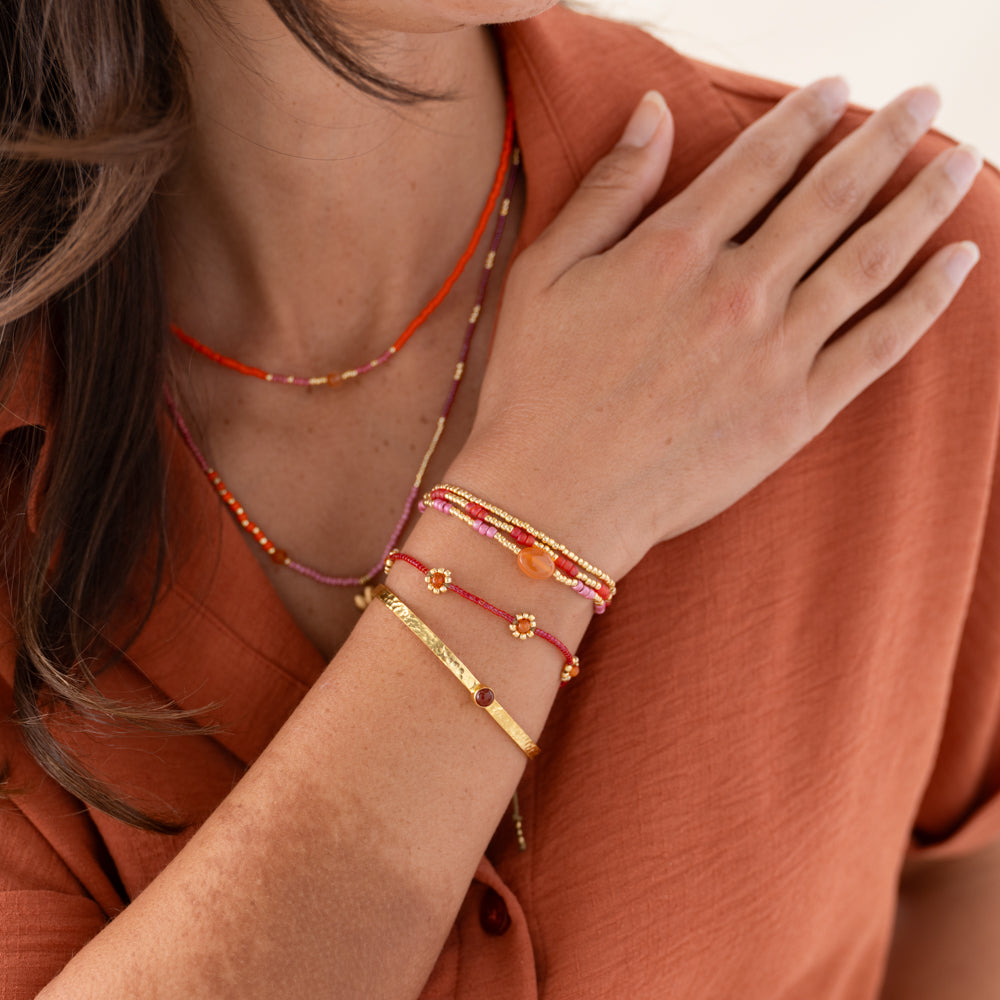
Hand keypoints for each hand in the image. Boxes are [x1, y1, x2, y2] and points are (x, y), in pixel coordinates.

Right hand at [456, 78, 982, 577]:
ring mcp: (774, 353)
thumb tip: (652, 110)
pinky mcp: (795, 412)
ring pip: (870, 258)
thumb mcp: (544, 274)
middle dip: (885, 137)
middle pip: (831, 195)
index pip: (760, 161)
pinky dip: (927, 299)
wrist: (555, 501)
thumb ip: (607, 191)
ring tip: (961, 163)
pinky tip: (960, 260)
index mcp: (673, 250)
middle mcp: (736, 290)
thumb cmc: (535, 389)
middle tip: (926, 102)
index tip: (837, 87)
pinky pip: (878, 344)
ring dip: (924, 200)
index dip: (805, 115)